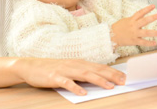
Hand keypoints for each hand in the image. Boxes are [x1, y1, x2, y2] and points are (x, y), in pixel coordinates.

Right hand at [11, 57, 125, 95]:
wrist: (31, 66)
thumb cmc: (53, 69)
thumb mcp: (71, 69)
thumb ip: (83, 73)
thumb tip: (100, 79)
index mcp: (80, 63)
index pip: (100, 67)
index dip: (113, 72)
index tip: (125, 77)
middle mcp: (75, 64)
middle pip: (96, 70)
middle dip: (111, 75)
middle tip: (123, 81)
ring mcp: (65, 70)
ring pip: (84, 75)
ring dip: (98, 80)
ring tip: (109, 86)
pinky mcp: (55, 77)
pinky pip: (67, 83)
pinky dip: (76, 87)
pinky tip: (83, 93)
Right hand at [111, 4, 156, 46]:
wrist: (111, 36)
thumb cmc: (118, 28)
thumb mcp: (125, 20)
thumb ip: (134, 19)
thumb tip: (141, 17)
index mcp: (131, 20)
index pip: (140, 12)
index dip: (147, 9)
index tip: (153, 6)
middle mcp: (133, 26)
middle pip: (144, 21)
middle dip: (152, 18)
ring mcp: (134, 33)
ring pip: (146, 33)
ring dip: (155, 33)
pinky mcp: (134, 41)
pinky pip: (143, 42)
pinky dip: (149, 43)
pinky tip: (155, 43)